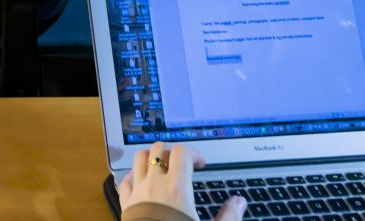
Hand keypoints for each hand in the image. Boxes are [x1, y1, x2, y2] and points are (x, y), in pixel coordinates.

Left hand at [115, 142, 243, 220]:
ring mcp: (138, 192)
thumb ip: (229, 215)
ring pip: (139, 159)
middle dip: (171, 152)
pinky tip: (139, 182)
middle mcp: (155, 184)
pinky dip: (132, 175)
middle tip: (181, 162)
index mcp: (177, 187)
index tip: (200, 163)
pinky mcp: (126, 204)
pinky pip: (125, 180)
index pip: (182, 152)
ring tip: (160, 166)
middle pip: (159, 150)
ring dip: (150, 158)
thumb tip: (239, 202)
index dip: (193, 153)